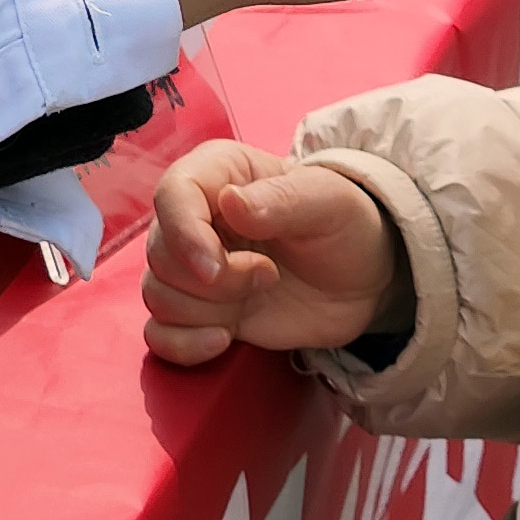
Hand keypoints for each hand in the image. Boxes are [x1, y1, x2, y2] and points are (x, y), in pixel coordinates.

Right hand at [142, 143, 398, 364]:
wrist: (361, 279)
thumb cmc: (345, 225)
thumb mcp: (328, 202)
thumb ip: (281, 200)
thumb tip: (230, 203)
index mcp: (217, 174)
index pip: (171, 197)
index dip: (185, 235)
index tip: (216, 268)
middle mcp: (194, 218)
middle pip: (161, 255)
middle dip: (216, 281)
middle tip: (269, 275)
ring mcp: (193, 268)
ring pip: (158, 295)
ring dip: (208, 311)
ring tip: (259, 295)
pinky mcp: (198, 311)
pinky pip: (159, 333)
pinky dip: (183, 345)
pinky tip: (223, 340)